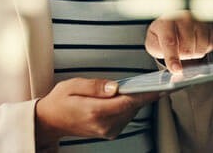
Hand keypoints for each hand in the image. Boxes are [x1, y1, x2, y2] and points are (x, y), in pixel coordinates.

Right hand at [34, 78, 159, 149]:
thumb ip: (95, 86)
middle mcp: (104, 125)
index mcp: (95, 112)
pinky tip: (129, 95)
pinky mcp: (110, 132)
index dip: (146, 94)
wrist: (51, 121)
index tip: (161, 87)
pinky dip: (130, 105)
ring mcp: (108, 131)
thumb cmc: (60, 101)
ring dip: (137, 99)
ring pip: (131, 112)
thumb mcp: (72, 86)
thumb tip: (115, 87)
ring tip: (145, 85)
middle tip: (157, 80)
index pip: (127, 103)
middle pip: (132, 107)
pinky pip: (126, 116)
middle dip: (144, 94)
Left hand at [145, 10, 212, 72]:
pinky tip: (196, 43)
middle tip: (177, 50)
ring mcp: (198, 21)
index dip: (173, 57)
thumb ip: (159, 52)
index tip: (176, 69)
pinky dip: (204, 49)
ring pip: (201, 49)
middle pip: (187, 49)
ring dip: (193, 54)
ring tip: (186, 46)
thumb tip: (173, 65)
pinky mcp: (210, 25)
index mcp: (166, 22)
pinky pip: (211, 45)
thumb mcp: (153, 42)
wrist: (174, 22)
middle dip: (182, 56)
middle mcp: (183, 18)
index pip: (170, 42)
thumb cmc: (163, 33)